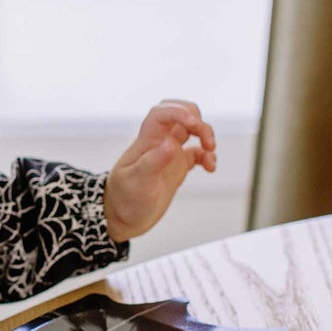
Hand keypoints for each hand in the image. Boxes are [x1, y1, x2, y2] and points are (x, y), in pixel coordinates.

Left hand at [104, 99, 215, 242]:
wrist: (121, 218)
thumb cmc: (124, 200)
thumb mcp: (137, 182)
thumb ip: (153, 162)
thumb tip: (171, 143)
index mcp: (146, 141)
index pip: (162, 113)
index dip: (180, 112)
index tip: (195, 125)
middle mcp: (158, 143)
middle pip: (180, 113)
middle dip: (197, 120)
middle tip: (206, 139)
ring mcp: (168, 153)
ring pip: (191, 130)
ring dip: (205, 135)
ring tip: (210, 152)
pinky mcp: (176, 167)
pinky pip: (196, 152)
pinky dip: (207, 156)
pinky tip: (209, 167)